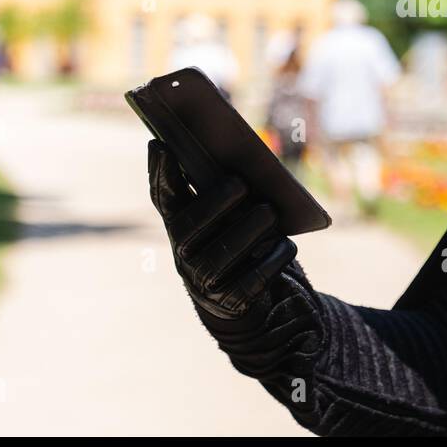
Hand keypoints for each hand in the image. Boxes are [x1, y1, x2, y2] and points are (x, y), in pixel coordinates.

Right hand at [147, 140, 296, 318]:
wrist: (236, 296)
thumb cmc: (230, 237)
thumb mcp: (219, 213)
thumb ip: (212, 185)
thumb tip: (224, 147)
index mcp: (178, 226)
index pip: (163, 197)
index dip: (160, 173)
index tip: (162, 144)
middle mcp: (183, 255)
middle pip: (190, 228)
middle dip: (215, 204)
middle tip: (240, 184)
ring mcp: (205, 282)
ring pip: (222, 255)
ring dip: (248, 230)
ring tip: (269, 212)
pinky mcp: (232, 302)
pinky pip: (252, 280)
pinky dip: (272, 259)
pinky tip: (285, 244)